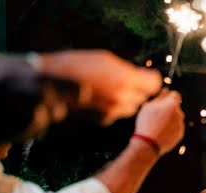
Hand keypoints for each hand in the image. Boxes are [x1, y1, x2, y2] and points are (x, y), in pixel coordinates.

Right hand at [37, 50, 161, 124]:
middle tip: (125, 82)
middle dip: (138, 90)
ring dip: (126, 99)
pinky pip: (117, 114)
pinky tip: (99, 98)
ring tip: (109, 89)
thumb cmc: (76, 66)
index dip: (150, 79)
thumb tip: (143, 74)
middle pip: (143, 96)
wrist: (51, 85)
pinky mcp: (104, 120)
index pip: (154, 84)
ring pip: (132, 107)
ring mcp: (114, 111)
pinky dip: (113, 108)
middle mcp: (123, 97)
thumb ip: (128, 70)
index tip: (146, 76)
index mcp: (125, 79)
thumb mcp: (104, 59)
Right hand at [133, 89, 184, 154]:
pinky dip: (170, 128)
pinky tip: (160, 131)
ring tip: (156, 124)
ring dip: (169, 118)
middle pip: (175, 107)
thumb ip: (159, 96)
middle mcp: (179, 114)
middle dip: (168, 108)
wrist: (149, 143)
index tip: (161, 100)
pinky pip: (176, 128)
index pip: (175, 94)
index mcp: (172, 104)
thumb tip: (166, 90)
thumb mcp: (148, 106)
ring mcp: (180, 125)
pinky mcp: (180, 134)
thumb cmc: (146, 122)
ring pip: (176, 118)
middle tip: (155, 114)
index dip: (168, 96)